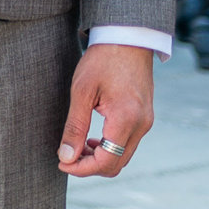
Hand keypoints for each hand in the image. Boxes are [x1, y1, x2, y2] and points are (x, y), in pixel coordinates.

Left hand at [58, 42, 155, 176]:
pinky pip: (128, 144)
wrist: (127, 40)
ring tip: (77, 147)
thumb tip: (66, 156)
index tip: (61, 163)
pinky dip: (110, 148)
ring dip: (100, 158)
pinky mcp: (145, 118)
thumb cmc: (102, 61)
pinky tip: (93, 139)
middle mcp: (141, 125)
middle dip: (90, 167)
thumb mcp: (81, 92)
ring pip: (124, 156)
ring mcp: (146, 123)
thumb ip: (75, 127)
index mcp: (126, 119)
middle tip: (66, 157)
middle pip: (117, 164)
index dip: (82, 169)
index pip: (107, 161)